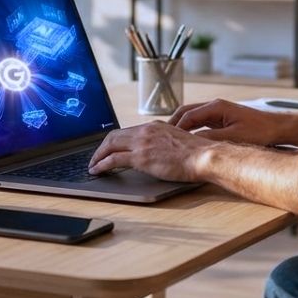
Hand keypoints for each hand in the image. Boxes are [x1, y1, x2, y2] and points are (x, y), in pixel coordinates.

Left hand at [88, 121, 213, 181]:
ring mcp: (142, 143)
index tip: (109, 149)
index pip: (127, 130)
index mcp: (154, 126)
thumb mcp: (177, 142)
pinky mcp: (141, 157)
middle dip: (101, 147)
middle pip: (114, 135)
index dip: (114, 141)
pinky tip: (97, 171)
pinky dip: (101, 165)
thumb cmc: (197, 154)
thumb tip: (155, 153)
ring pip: (110, 145)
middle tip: (96, 158)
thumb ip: (163, 143)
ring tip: (93, 166)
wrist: (204, 156)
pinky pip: (113, 160)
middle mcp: (146, 131)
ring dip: (98, 156)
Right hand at [168, 98, 290, 146]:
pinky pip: (200, 122)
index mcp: (216, 107)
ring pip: (192, 117)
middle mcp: (215, 106)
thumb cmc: (260, 131)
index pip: (187, 115)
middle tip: (161, 137)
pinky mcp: (222, 119)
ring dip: (181, 127)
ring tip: (169, 140)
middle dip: (172, 124)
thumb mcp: (234, 137)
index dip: (175, 128)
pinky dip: (190, 129)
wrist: (277, 128)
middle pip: (186, 112)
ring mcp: (218, 112)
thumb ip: (212, 138)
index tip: (165, 139)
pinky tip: (186, 141)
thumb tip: (192, 142)